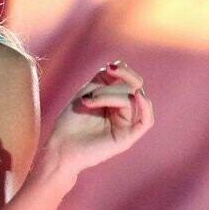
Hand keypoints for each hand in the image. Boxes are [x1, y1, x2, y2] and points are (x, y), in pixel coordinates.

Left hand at [46, 60, 153, 174]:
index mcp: (117, 101)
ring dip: (110, 95)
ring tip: (88, 101)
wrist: (60, 146)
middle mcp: (125, 112)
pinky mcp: (128, 137)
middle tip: (99, 81)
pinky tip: (136, 96)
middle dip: (118, 80)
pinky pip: (147, 121)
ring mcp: (127, 124)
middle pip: (133, 88)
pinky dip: (146, 107)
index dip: (124, 71)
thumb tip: (121, 63)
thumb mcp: (87, 92)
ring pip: (133, 100)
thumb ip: (105, 78)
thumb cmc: (71, 121)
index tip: (108, 68)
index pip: (130, 81)